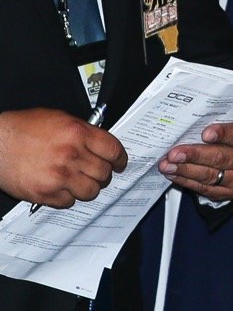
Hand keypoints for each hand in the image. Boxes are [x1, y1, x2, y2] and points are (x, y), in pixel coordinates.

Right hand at [0, 108, 126, 207]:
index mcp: (78, 133)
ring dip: (88, 188)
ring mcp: (58, 176)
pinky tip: (62, 188)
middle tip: (99, 174)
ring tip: (81, 182)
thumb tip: (100, 144)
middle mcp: (71, 155)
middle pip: (104, 173)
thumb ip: (83, 132)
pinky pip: (69, 202)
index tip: (120, 163)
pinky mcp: (44, 193)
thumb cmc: (23, 129)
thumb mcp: (59, 119)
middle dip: (104, 175)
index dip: (120, 159)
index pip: (113, 150)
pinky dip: (68, 197)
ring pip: (91, 191)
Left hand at [159, 114, 232, 200]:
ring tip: (167, 164)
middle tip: (175, 153)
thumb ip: (221, 117)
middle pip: (221, 158)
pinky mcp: (228, 192)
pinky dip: (186, 180)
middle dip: (195, 155)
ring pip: (210, 175)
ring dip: (185, 170)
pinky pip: (204, 188)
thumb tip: (194, 115)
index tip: (205, 133)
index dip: (223, 134)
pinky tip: (173, 173)